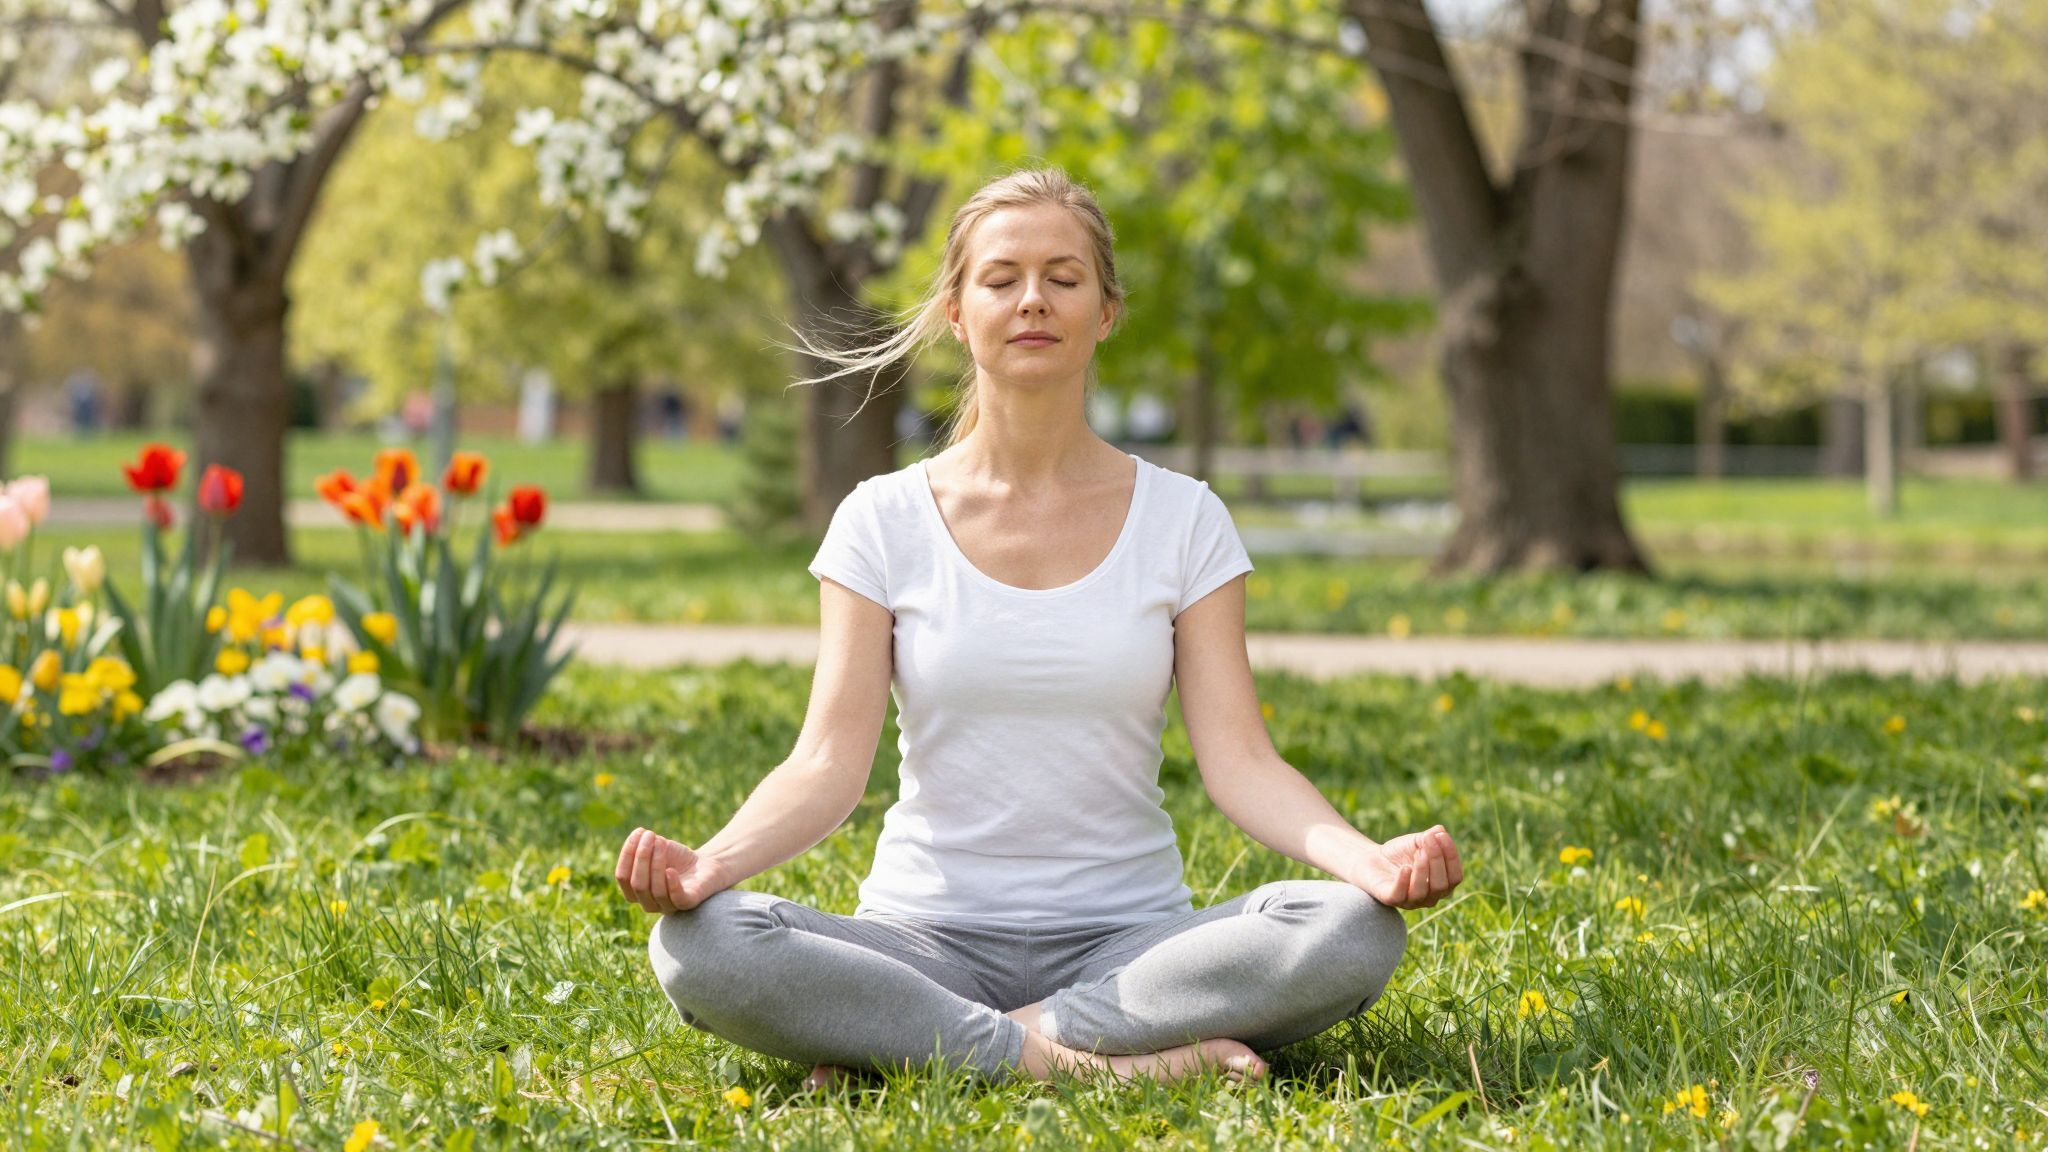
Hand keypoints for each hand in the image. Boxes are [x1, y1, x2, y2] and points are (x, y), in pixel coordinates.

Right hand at [614, 827, 733, 914]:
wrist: (705, 864)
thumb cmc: (676, 858)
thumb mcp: (656, 849)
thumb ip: (642, 847)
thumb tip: (636, 837)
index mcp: (635, 891)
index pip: (622, 877)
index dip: (627, 854)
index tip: (639, 832)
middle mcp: (648, 903)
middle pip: (637, 885)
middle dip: (642, 857)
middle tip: (651, 835)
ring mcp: (668, 906)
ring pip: (656, 891)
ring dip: (657, 863)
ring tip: (662, 842)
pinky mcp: (687, 904)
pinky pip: (677, 900)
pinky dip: (672, 885)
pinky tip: (671, 870)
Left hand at [1350, 825, 1463, 909]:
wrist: (1372, 860)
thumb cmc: (1401, 853)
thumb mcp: (1418, 842)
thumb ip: (1431, 837)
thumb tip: (1441, 832)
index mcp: (1442, 885)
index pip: (1455, 877)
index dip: (1451, 856)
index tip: (1441, 836)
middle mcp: (1430, 898)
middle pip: (1441, 885)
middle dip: (1437, 860)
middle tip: (1427, 840)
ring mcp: (1411, 902)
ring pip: (1422, 892)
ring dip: (1422, 870)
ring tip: (1418, 852)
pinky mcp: (1391, 900)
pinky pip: (1400, 895)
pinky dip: (1404, 881)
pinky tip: (1405, 867)